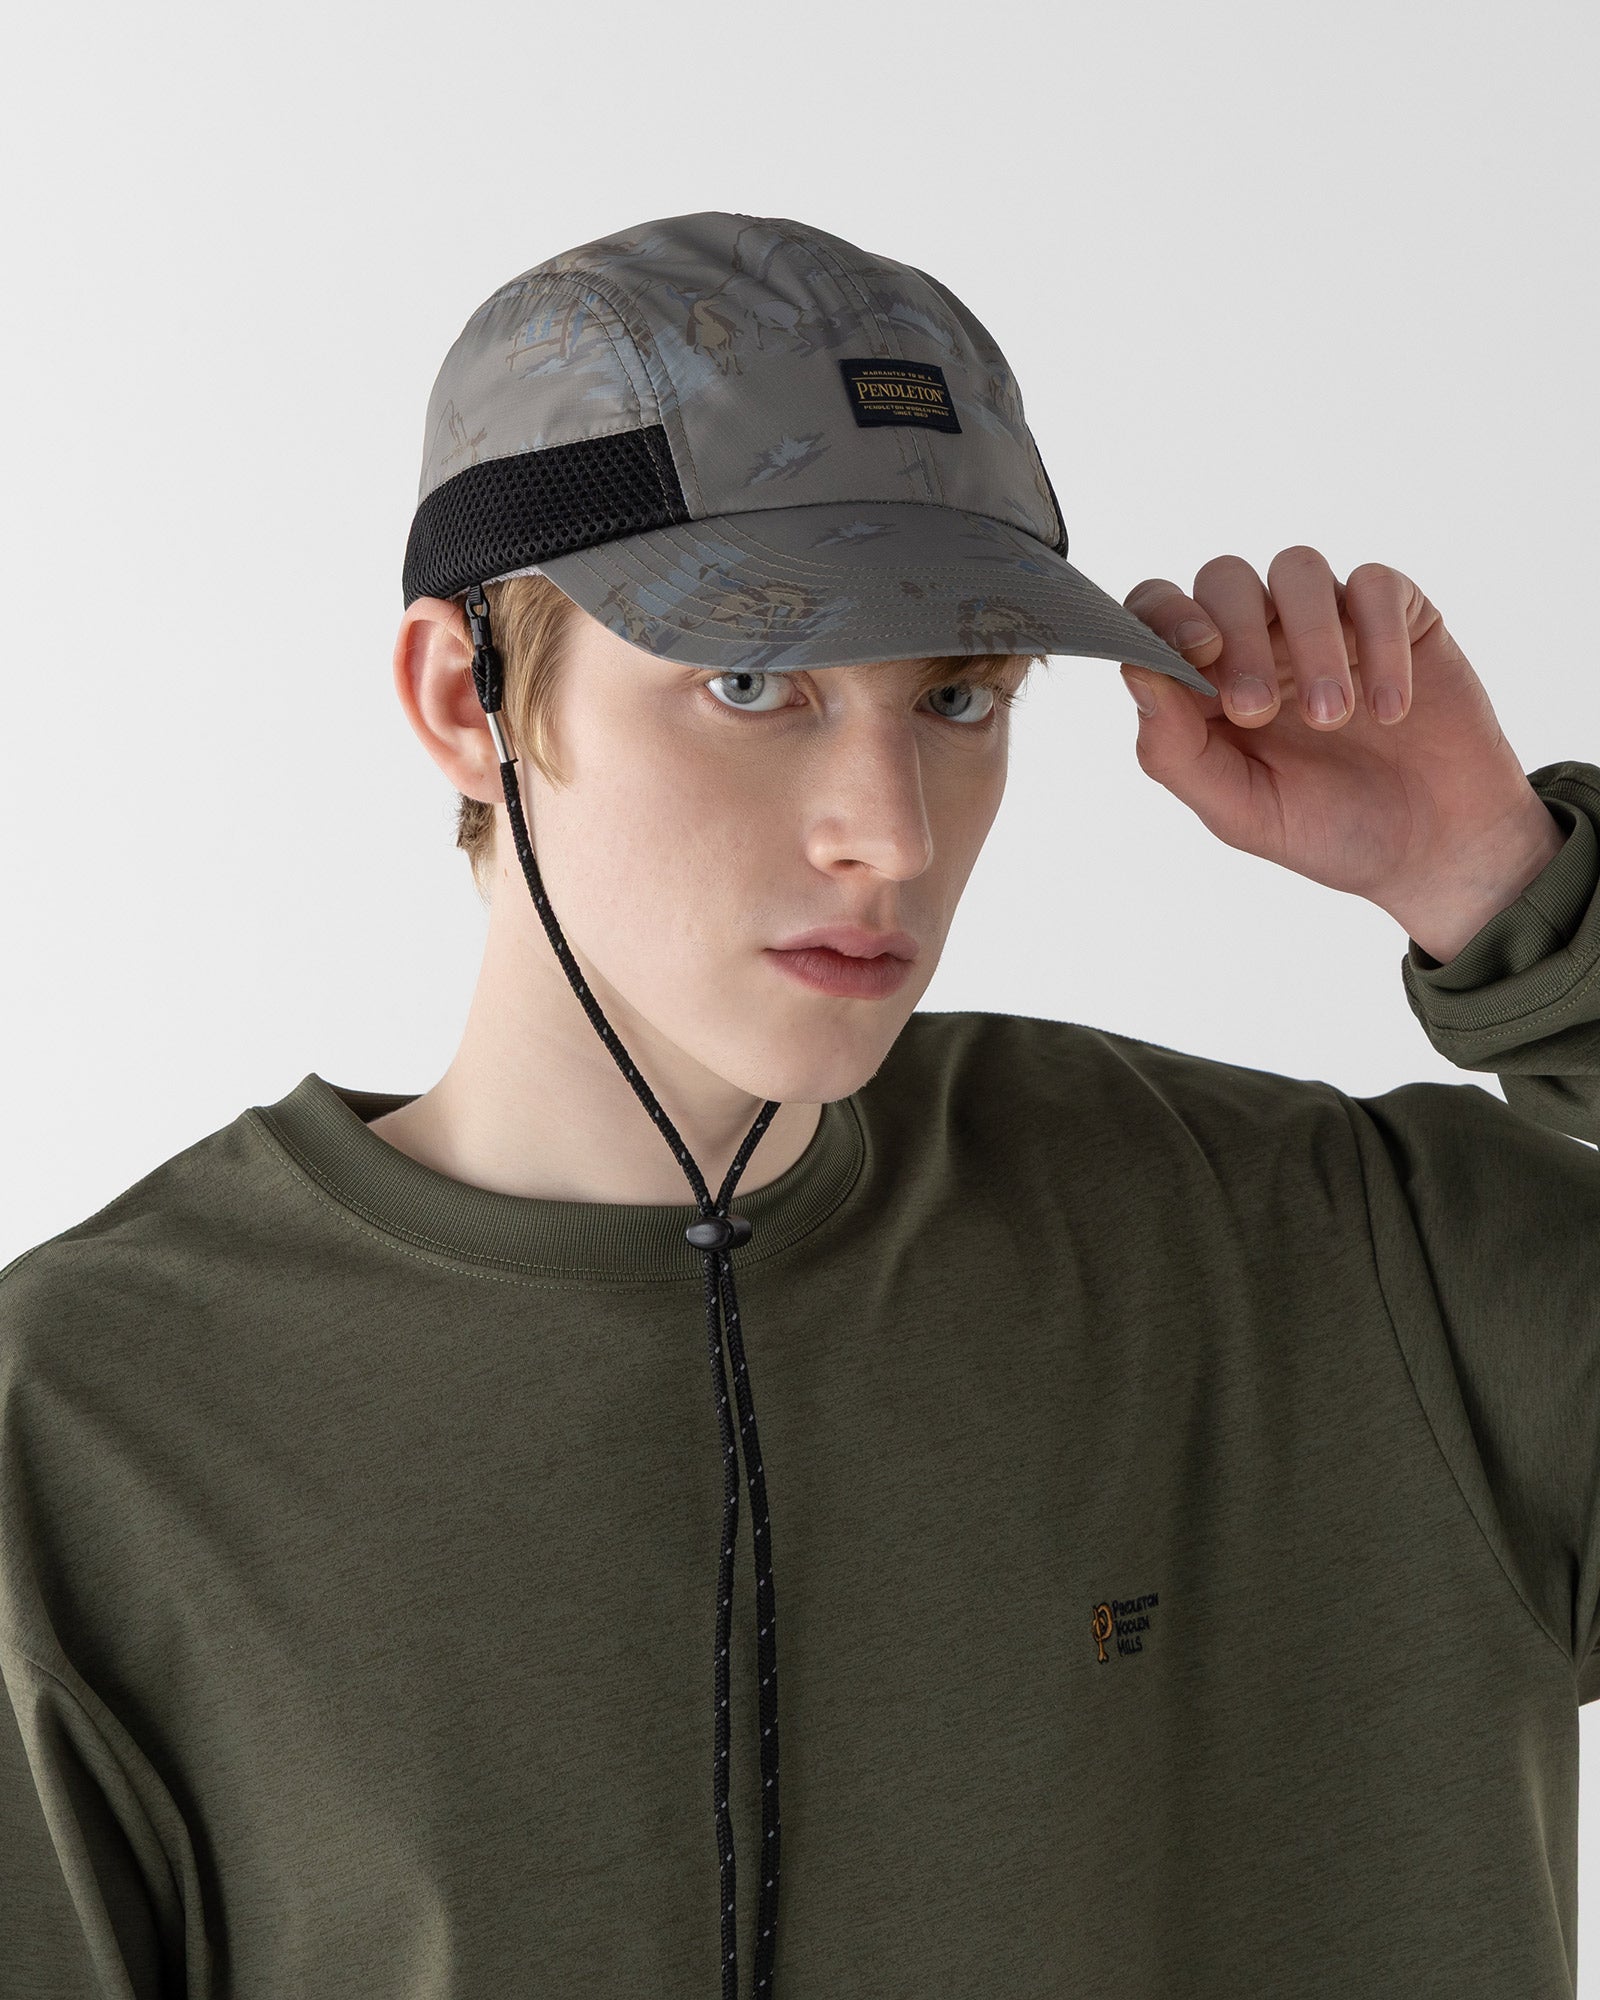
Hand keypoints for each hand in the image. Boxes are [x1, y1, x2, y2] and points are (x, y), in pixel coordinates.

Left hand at [1117, 546, 1566, 961]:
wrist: (1438, 850)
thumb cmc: (1329, 830)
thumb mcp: (1239, 811)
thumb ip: (1175, 751)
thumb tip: (1135, 674)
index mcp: (1206, 682)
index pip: (1159, 611)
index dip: (1165, 617)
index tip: (1195, 657)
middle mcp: (1260, 639)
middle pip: (1224, 578)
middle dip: (1235, 636)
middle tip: (1256, 710)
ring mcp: (1328, 621)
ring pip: (1297, 571)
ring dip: (1309, 640)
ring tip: (1333, 717)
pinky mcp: (1398, 615)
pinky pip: (1377, 586)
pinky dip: (1380, 644)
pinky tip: (1390, 710)